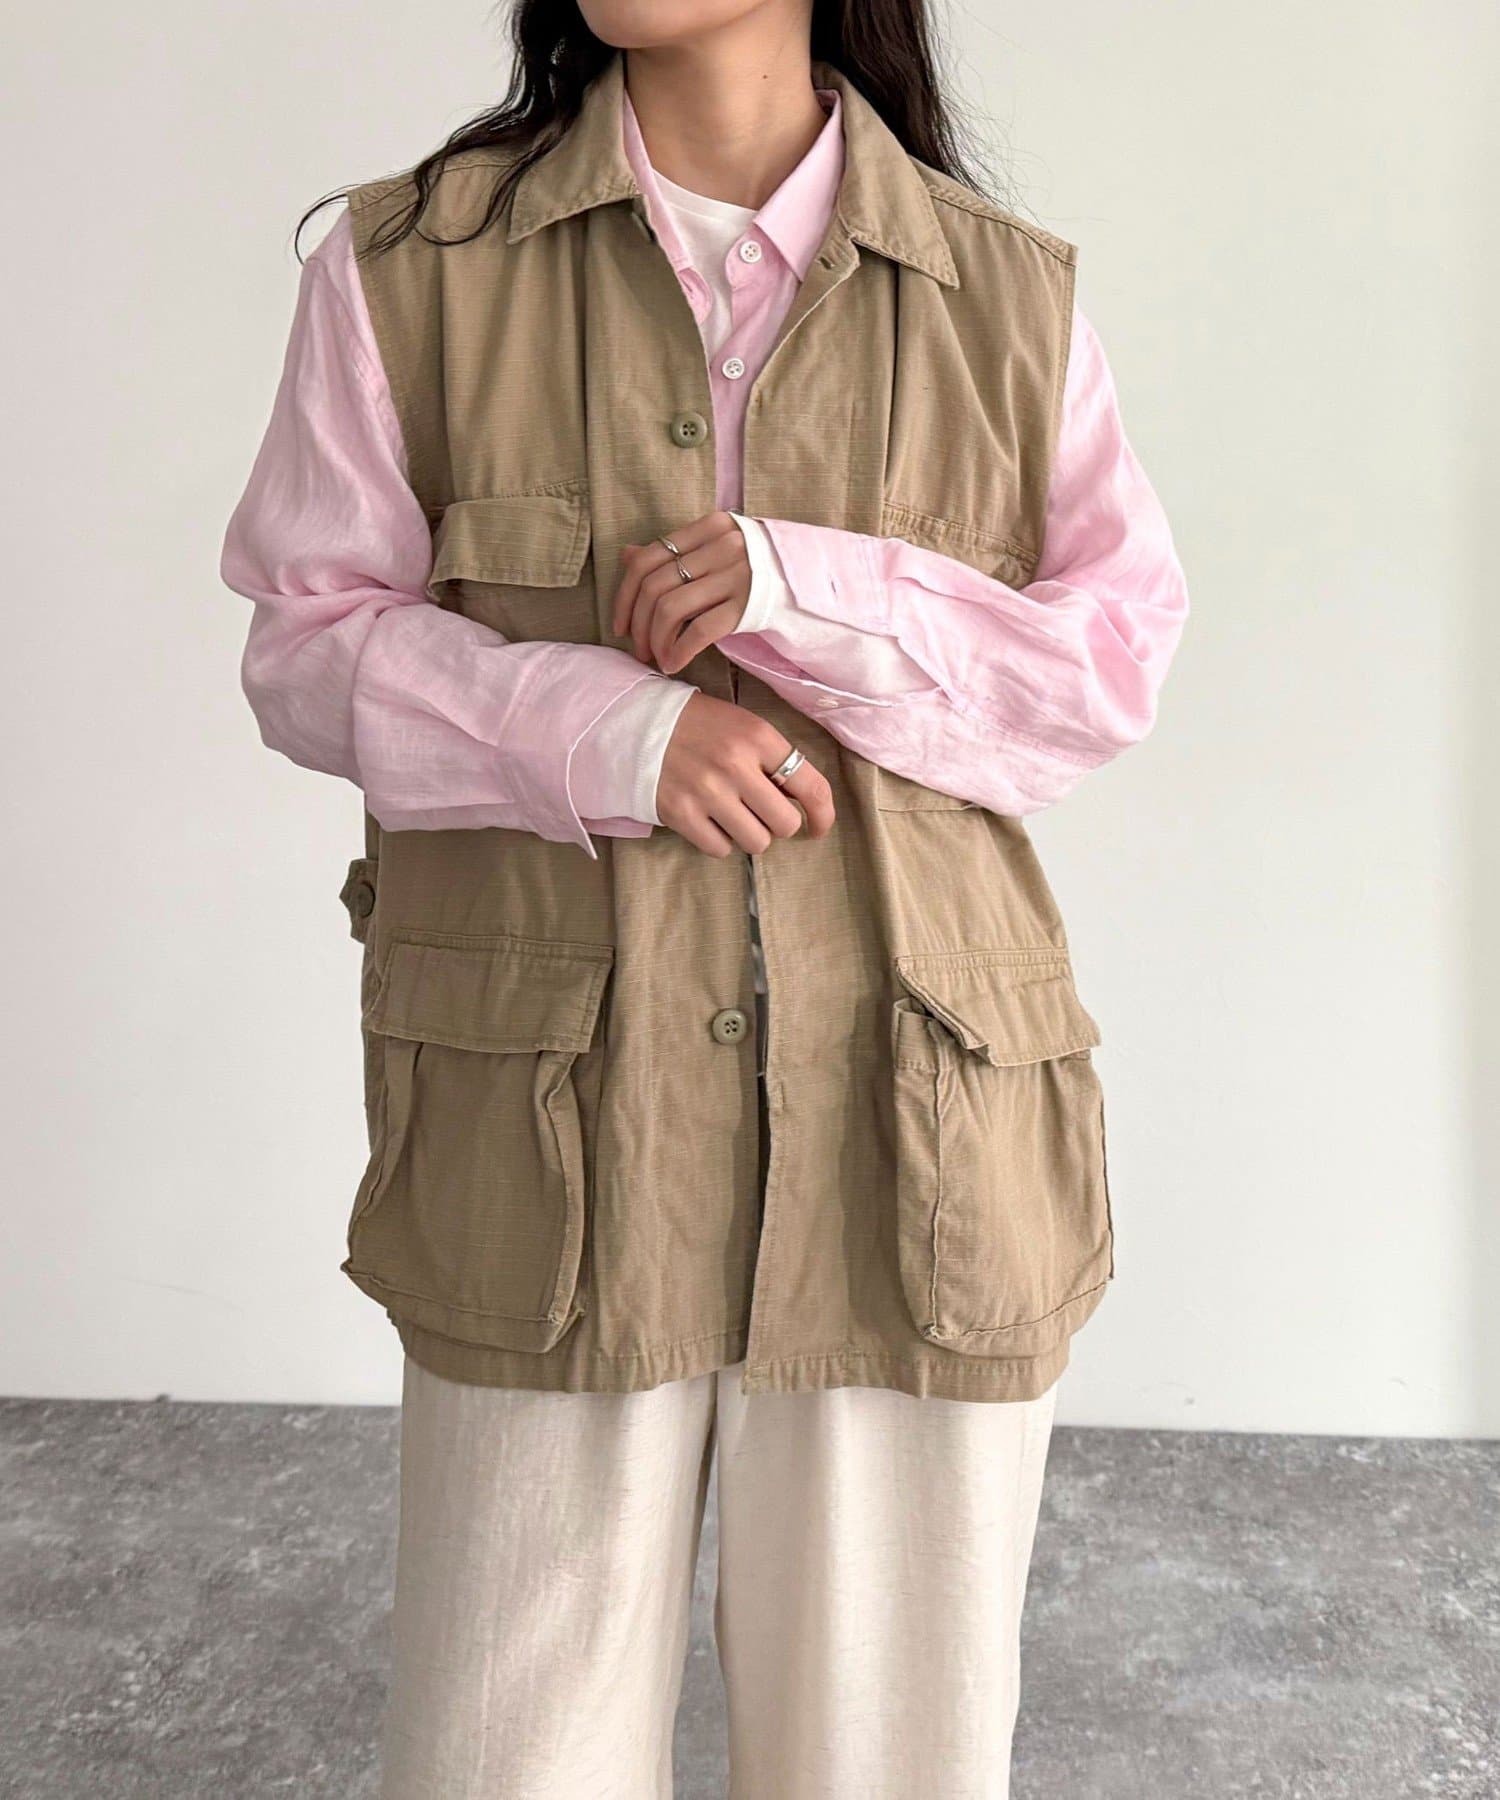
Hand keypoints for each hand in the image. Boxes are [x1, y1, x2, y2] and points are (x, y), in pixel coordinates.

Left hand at [612, 512, 750, 674]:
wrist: (807, 581)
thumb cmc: (754, 566)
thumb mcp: (714, 547)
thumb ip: (673, 551)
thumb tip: (627, 555)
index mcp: (707, 527)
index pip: (647, 559)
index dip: (624, 596)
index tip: (620, 625)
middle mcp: (720, 547)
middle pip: (655, 587)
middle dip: (638, 625)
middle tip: (638, 649)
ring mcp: (736, 576)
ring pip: (672, 610)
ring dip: (656, 641)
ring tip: (656, 657)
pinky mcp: (748, 606)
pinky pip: (699, 631)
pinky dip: (679, 652)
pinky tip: (674, 664)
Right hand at [657, 692, 834, 857]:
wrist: (636, 723)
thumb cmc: (699, 726)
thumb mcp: (744, 726)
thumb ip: (774, 759)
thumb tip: (802, 803)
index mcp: (758, 737)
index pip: (811, 786)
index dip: (823, 815)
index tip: (819, 826)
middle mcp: (736, 766)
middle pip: (785, 824)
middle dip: (778, 823)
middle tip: (762, 812)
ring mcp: (707, 792)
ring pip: (756, 842)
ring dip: (750, 834)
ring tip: (734, 815)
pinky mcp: (681, 814)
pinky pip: (721, 849)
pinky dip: (720, 840)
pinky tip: (710, 820)